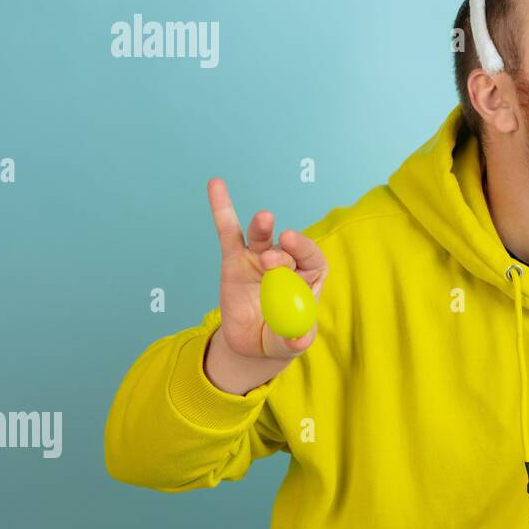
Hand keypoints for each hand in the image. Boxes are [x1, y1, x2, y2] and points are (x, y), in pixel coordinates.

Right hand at [206, 177, 327, 360]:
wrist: (252, 344)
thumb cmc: (280, 337)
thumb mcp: (290, 342)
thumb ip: (295, 338)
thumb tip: (300, 340)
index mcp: (308, 276)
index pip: (312, 259)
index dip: (304, 249)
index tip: (293, 244)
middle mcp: (286, 262)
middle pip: (286, 249)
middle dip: (281, 252)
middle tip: (270, 260)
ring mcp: (259, 257)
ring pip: (261, 237)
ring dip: (262, 227)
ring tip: (264, 219)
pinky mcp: (234, 259)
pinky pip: (228, 232)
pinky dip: (222, 208)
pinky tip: (216, 185)